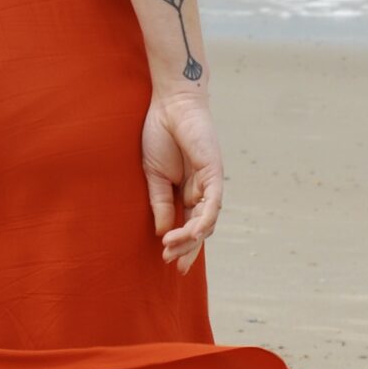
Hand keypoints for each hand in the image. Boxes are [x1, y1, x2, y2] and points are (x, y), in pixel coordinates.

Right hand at [143, 94, 224, 274]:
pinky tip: (193, 232)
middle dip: (188, 248)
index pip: (188, 225)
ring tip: (171, 246)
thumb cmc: (159, 135)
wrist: (168, 105)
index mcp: (186, 192)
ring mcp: (209, 182)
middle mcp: (201, 191)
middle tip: (173, 264)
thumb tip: (164, 233)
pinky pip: (213, 202)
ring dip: (191, 237)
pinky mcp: (214, 172)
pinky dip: (205, 219)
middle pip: (200, 228)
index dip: (182, 245)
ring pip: (207, 220)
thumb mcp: (153, 176)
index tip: (168, 261)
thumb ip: (160, 203)